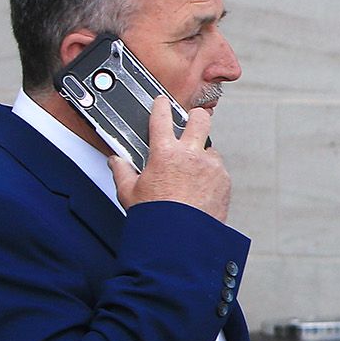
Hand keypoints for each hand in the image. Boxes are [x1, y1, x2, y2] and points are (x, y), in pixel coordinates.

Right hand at [113, 95, 230, 221]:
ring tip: (190, 172)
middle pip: (201, 119)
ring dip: (202, 154)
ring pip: (210, 148)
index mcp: (165, 153)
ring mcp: (211, 166)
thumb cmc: (156, 217)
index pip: (161, 118)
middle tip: (189, 122)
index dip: (161, 105)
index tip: (162, 102)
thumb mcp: (129, 193)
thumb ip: (122, 172)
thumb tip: (115, 161)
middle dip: (196, 116)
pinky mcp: (224, 180)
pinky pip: (218, 170)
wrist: (182, 239)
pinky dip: (209, 174)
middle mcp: (191, 155)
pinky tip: (199, 187)